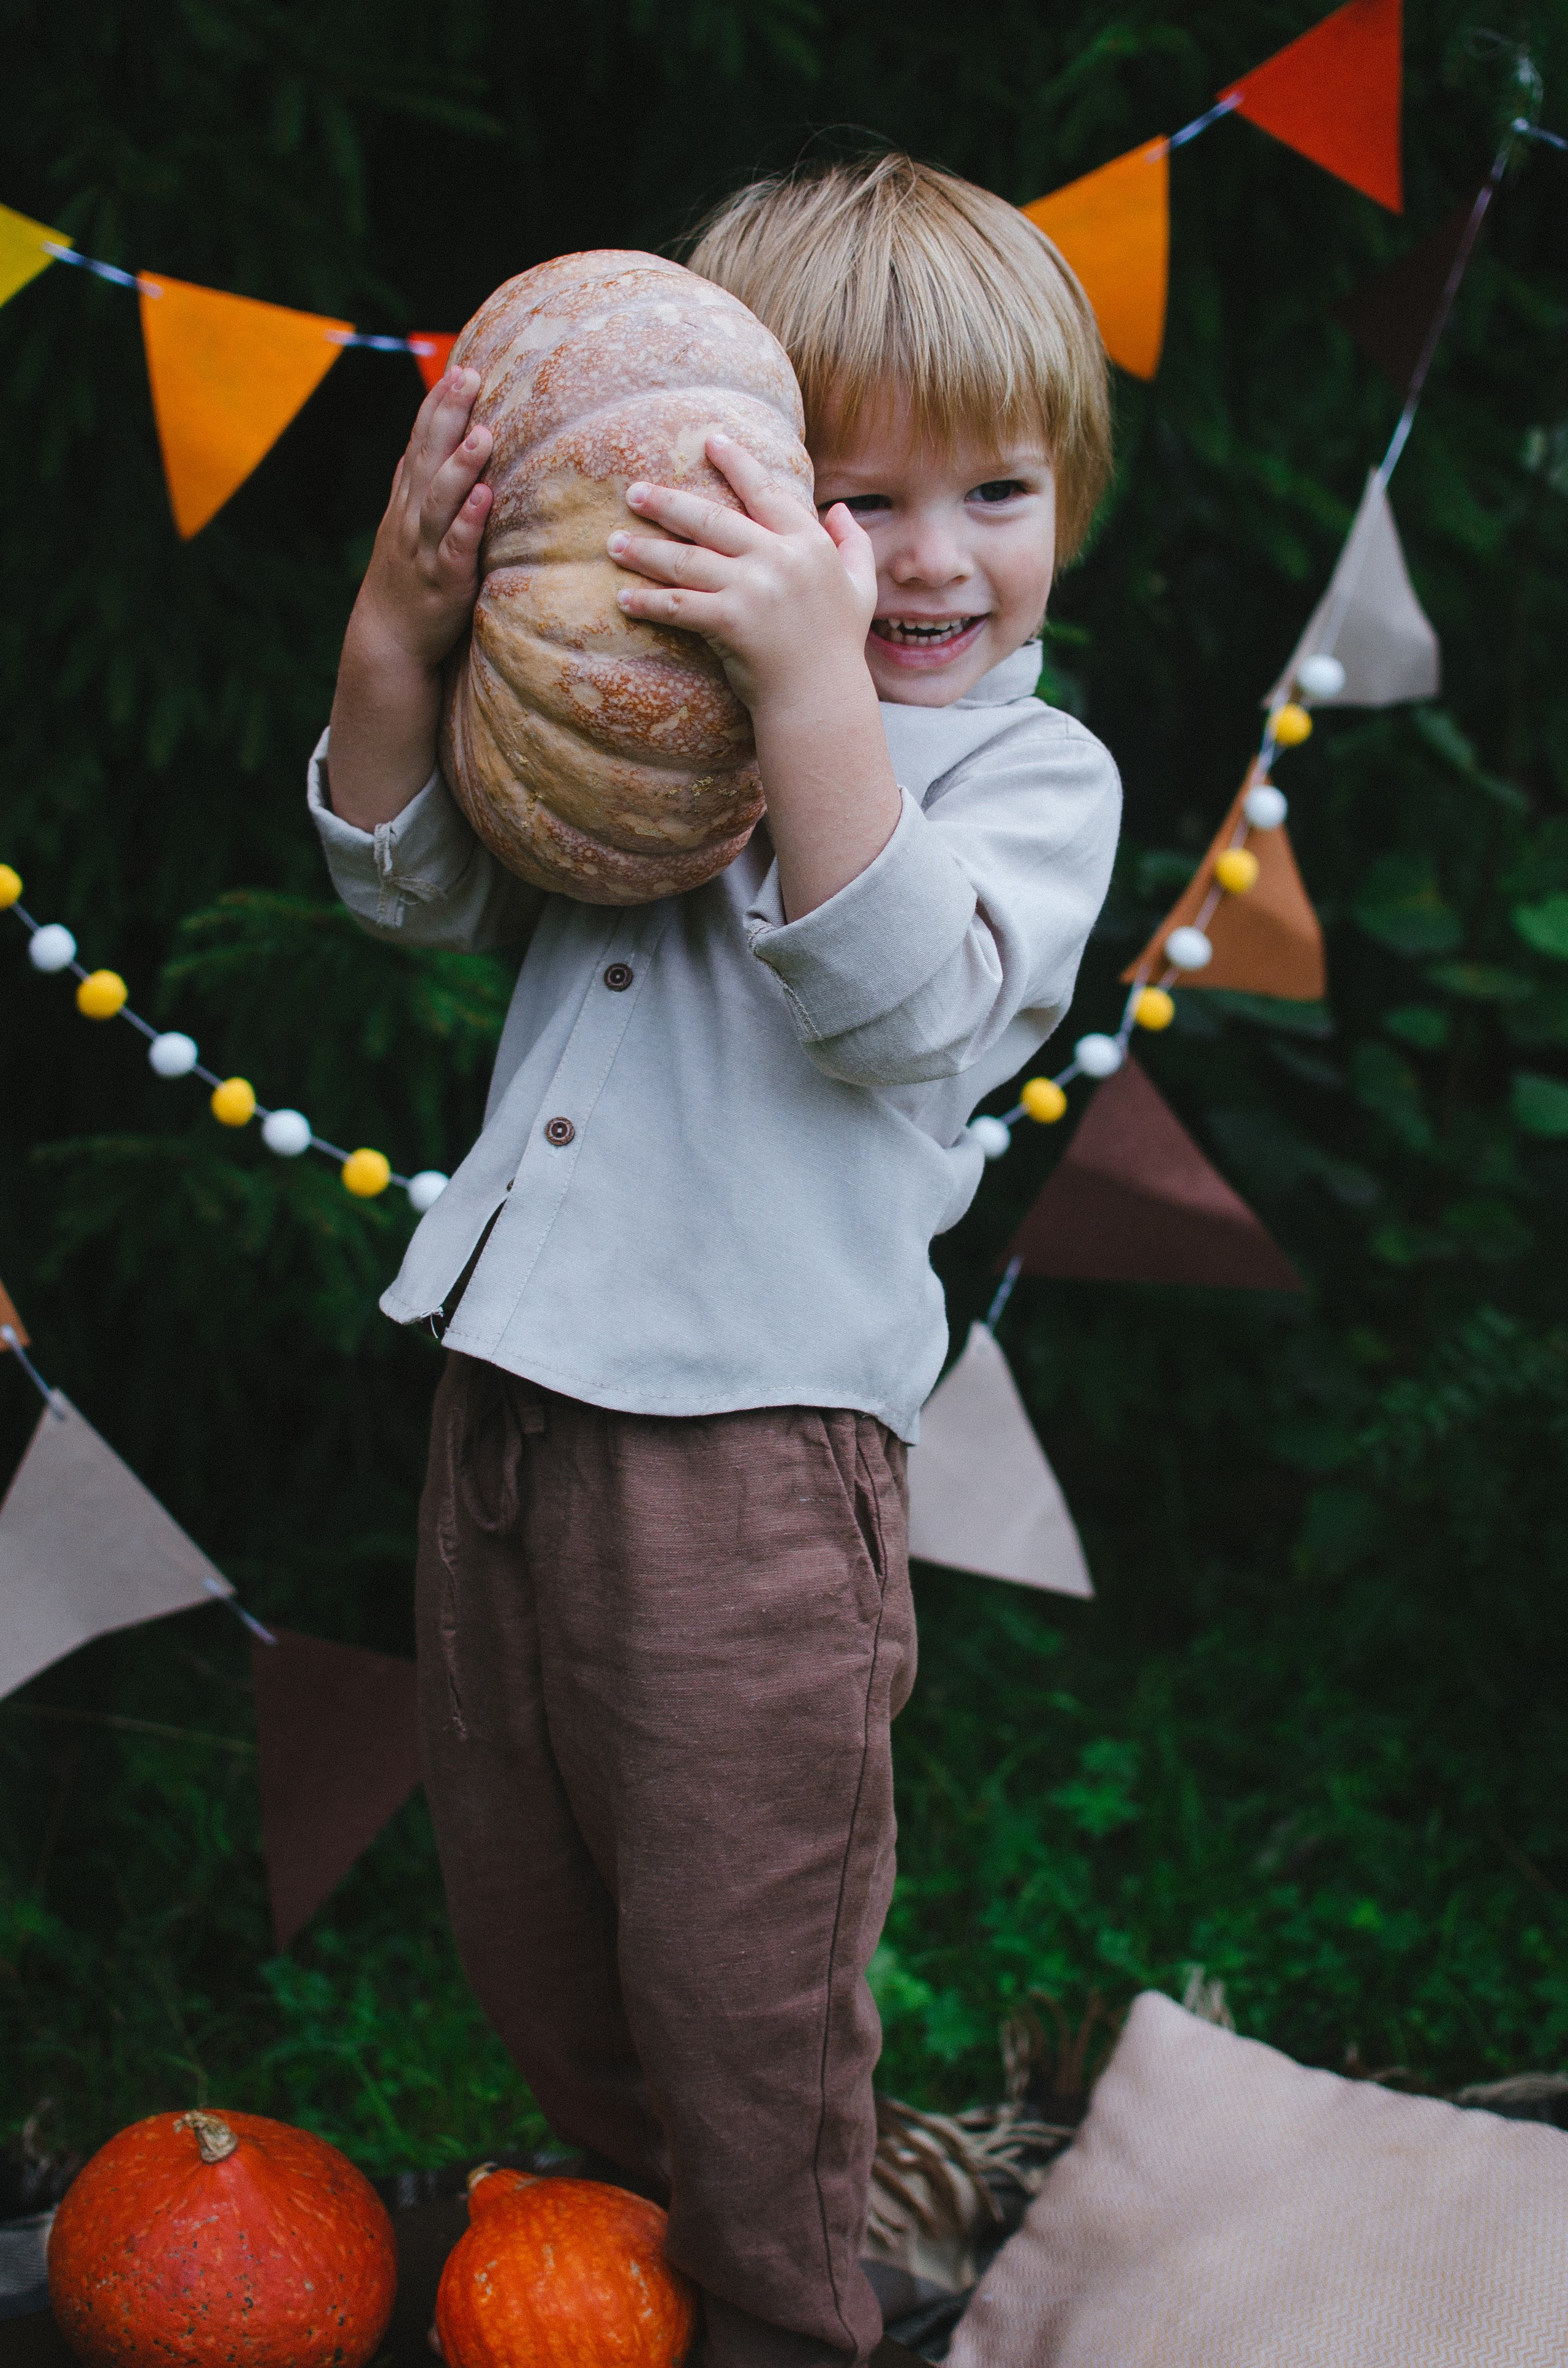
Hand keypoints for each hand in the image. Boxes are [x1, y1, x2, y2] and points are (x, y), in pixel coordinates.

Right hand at [353, 367, 493, 672]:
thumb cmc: (407, 580)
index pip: (420, 442)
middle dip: (447, 416)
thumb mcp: (407, 527)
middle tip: (470, 376)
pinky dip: (467, 522)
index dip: (438, 405)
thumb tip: (418, 446)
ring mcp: (425, 548)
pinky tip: (483, 498)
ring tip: (484, 434)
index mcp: (408, 501)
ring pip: (439, 499)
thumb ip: (415, 487)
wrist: (388, 640)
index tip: (460, 369)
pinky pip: (455, 548)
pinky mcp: (443, 581)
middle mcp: (412, 518)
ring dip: (460, 465)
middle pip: (428, 458)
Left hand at [607, 435, 877, 719]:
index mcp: (808, 544)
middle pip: (712, 518)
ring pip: (687, 559)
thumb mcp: (859, 589)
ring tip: (614, 543)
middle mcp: (780, 559)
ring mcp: (754, 589)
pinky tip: (625, 598)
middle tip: (633, 492)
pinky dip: (649, 602)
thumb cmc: (838, 647)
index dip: (737, 463)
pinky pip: (679, 605)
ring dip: (645, 551)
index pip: (766, 491)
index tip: (710, 440)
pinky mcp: (730, 621)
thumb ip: (852, 544)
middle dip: (668, 503)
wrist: (822, 700)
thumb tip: (838, 508)